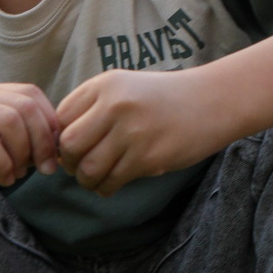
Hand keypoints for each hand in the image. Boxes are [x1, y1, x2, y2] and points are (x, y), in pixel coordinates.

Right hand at [0, 82, 59, 212]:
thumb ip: (23, 141)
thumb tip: (58, 144)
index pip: (30, 93)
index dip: (49, 122)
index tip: (54, 153)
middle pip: (24, 105)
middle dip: (42, 140)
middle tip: (45, 168)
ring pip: (8, 120)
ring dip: (24, 152)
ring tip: (20, 174)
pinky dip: (4, 165)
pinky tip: (4, 180)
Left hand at [55, 70, 226, 195]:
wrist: (212, 101)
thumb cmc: (163, 98)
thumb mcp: (125, 88)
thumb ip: (93, 108)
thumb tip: (60, 145)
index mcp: (105, 84)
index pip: (62, 117)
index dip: (61, 137)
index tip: (72, 148)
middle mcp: (115, 105)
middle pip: (69, 145)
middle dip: (69, 163)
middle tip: (79, 168)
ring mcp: (133, 131)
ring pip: (88, 168)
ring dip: (87, 180)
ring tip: (95, 180)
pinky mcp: (149, 157)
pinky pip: (112, 181)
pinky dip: (106, 188)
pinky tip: (112, 184)